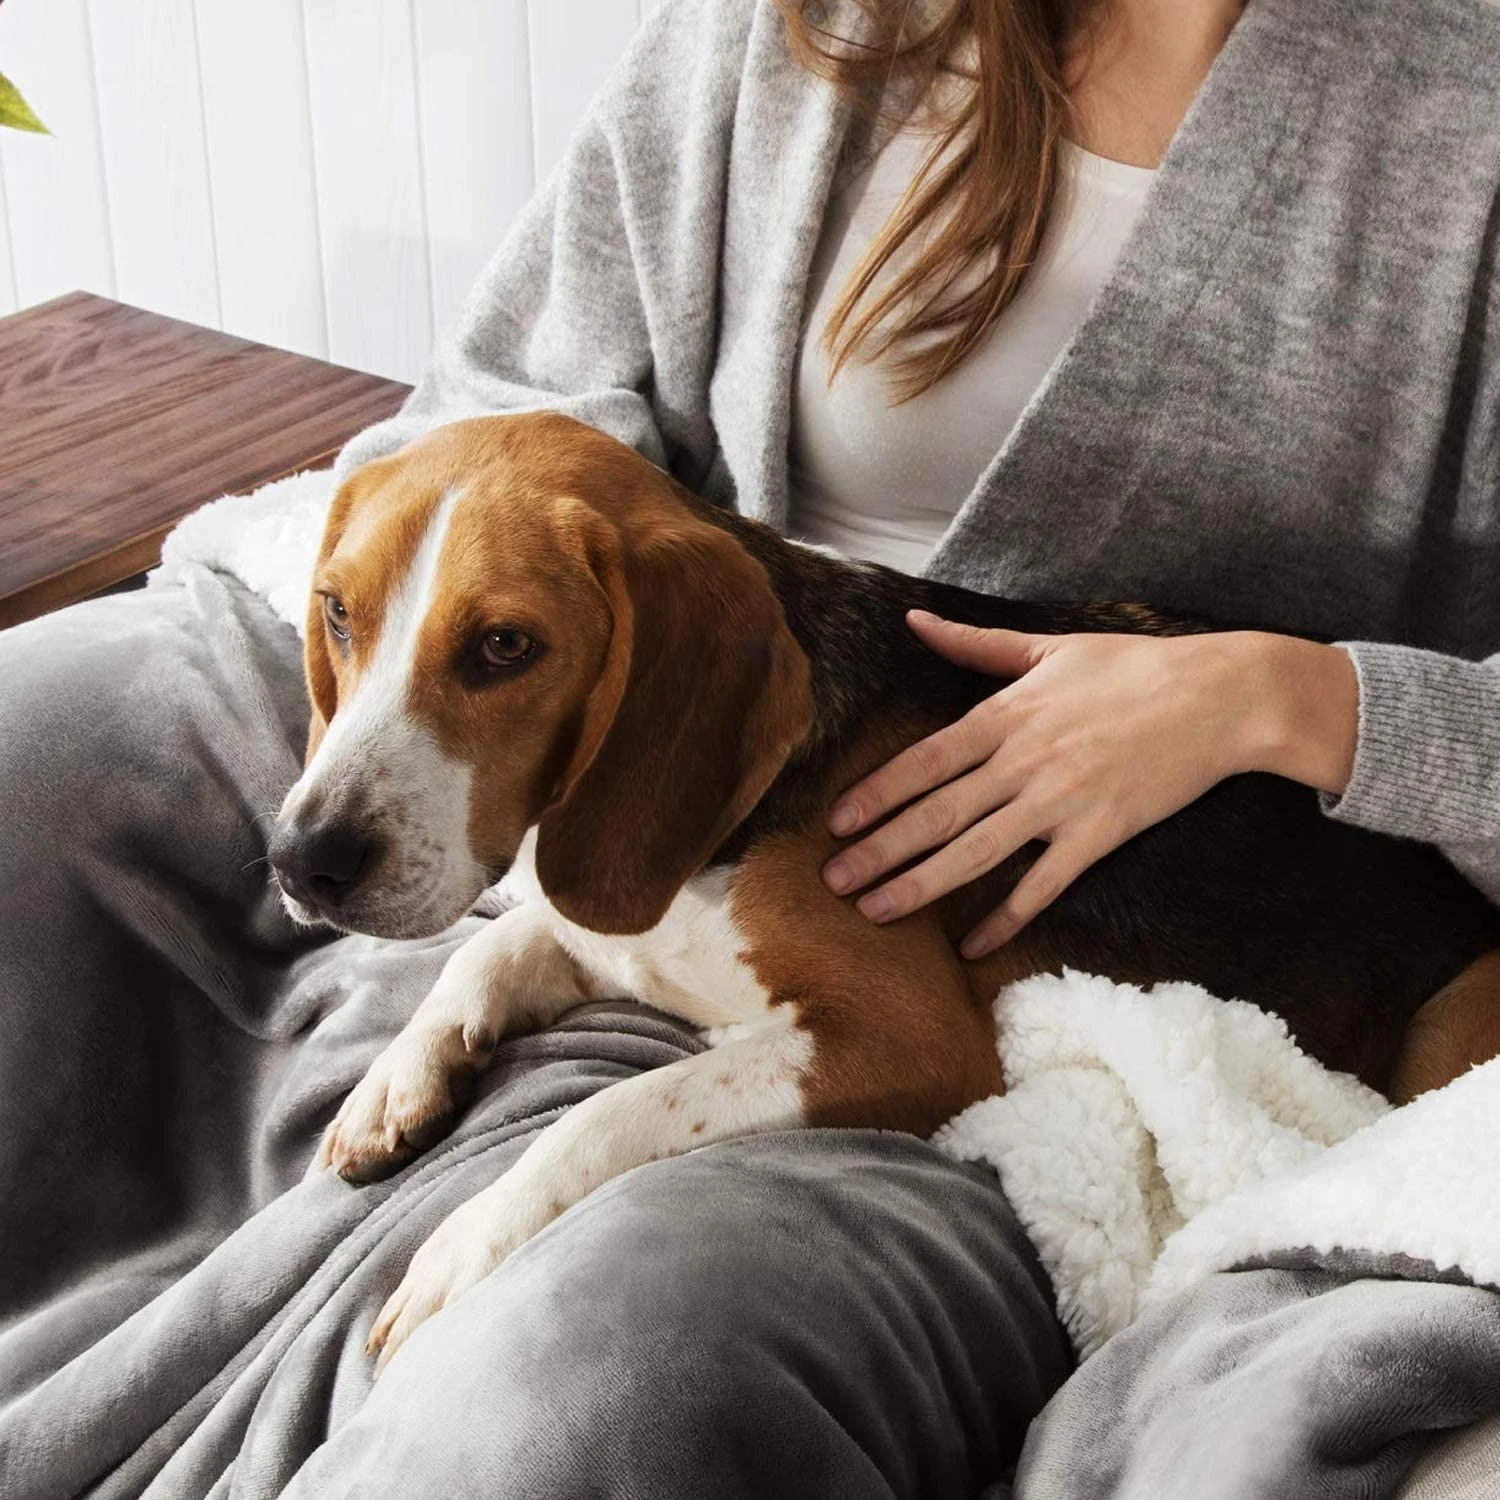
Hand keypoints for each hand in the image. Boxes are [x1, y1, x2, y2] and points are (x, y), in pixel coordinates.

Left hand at [821, 611, 1358, 956]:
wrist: (1222, 695)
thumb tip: (915, 620)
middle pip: (937, 813)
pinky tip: (971, 945)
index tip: (836, 822)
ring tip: (875, 911)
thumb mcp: (1049, 645)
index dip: (877, 793)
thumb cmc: (1134, 667)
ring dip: (921, 885)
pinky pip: (1043, 885)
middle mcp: (1025, 761)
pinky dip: (1006, 917)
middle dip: (880, 850)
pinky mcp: (1100, 834)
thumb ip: (975, 644)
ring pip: (976, 852)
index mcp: (1008, 714)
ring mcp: (1062, 801)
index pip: (924, 761)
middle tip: (833, 881)